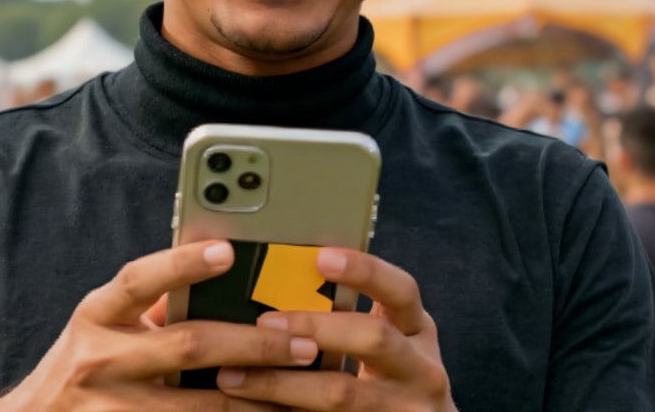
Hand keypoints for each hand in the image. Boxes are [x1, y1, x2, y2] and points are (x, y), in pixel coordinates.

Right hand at [0, 240, 319, 411]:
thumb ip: (150, 301)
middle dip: (253, 344)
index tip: (227, 250)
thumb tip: (214, 271)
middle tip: (304, 343)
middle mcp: (100, 360)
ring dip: (257, 397)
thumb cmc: (82, 362)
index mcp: (97, 314)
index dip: (182, 263)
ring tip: (302, 388)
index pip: (139, 279)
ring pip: (199, 406)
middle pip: (186, 346)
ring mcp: (113, 410)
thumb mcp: (103, 323)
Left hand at [215, 248, 455, 410]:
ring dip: (282, 384)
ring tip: (233, 377)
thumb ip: (353, 315)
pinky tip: (249, 408)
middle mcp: (422, 370)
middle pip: (373, 338)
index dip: (364, 271)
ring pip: (342, 393)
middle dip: (314, 326)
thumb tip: (280, 276)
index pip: (401, 290)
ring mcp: (406, 411)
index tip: (321, 257)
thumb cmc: (390, 376)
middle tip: (264, 323)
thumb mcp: (389, 340)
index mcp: (418, 330)